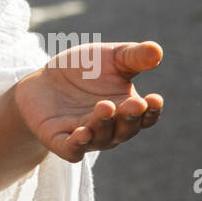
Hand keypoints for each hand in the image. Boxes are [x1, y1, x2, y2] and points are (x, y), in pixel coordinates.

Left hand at [13, 41, 163, 162]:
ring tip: (105, 107)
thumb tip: (157, 50)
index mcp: (127, 109)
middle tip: (134, 103)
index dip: (152, 110)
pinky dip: (77, 144)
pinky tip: (82, 134)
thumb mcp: (110, 57)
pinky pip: (72, 149)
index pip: (146, 116)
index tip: (155, 99)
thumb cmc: (86, 70)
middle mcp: (111, 128)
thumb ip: (133, 56)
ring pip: (101, 137)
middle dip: (130, 117)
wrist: (44, 80)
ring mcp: (87, 136)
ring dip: (104, 124)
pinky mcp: (60, 141)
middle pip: (125, 129)